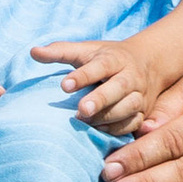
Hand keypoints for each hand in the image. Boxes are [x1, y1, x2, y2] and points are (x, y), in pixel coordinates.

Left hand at [33, 31, 163, 131]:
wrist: (149, 62)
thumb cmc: (108, 57)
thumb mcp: (86, 50)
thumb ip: (60, 51)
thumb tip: (33, 51)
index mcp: (114, 59)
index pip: (99, 66)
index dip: (82, 76)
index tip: (64, 86)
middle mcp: (130, 77)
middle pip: (118, 87)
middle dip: (101, 99)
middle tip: (81, 110)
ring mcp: (139, 95)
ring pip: (128, 107)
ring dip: (108, 117)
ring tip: (85, 122)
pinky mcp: (143, 112)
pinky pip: (134, 123)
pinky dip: (118, 129)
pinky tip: (99, 131)